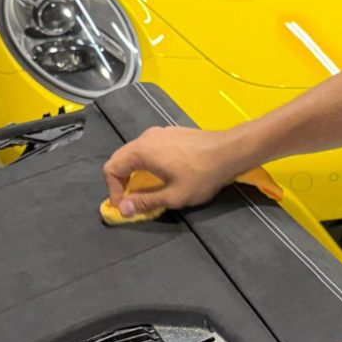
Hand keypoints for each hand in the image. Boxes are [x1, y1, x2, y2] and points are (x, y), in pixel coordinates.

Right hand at [102, 125, 245, 216]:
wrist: (230, 151)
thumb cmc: (203, 174)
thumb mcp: (173, 196)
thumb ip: (145, 202)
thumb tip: (123, 209)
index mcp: (142, 151)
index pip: (111, 168)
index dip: (113, 191)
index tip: (124, 206)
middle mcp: (147, 137)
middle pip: (121, 159)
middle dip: (121, 182)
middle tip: (131, 201)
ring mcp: (160, 133)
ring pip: (135, 153)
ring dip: (134, 173)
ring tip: (146, 191)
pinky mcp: (172, 134)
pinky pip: (149, 149)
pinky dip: (147, 164)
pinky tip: (161, 176)